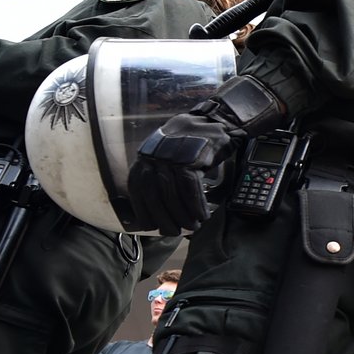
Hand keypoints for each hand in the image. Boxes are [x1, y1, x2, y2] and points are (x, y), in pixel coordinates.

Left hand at [126, 109, 236, 235]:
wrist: (217, 121)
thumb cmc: (193, 144)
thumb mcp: (169, 156)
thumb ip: (160, 175)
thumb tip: (158, 208)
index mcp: (145, 155)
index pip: (137, 189)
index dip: (143, 210)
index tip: (150, 226)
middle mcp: (155, 155)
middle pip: (153, 194)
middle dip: (163, 218)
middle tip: (174, 232)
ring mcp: (172, 156)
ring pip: (172, 194)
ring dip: (182, 215)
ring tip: (192, 226)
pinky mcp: (190, 157)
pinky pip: (190, 188)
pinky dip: (196, 205)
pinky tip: (202, 215)